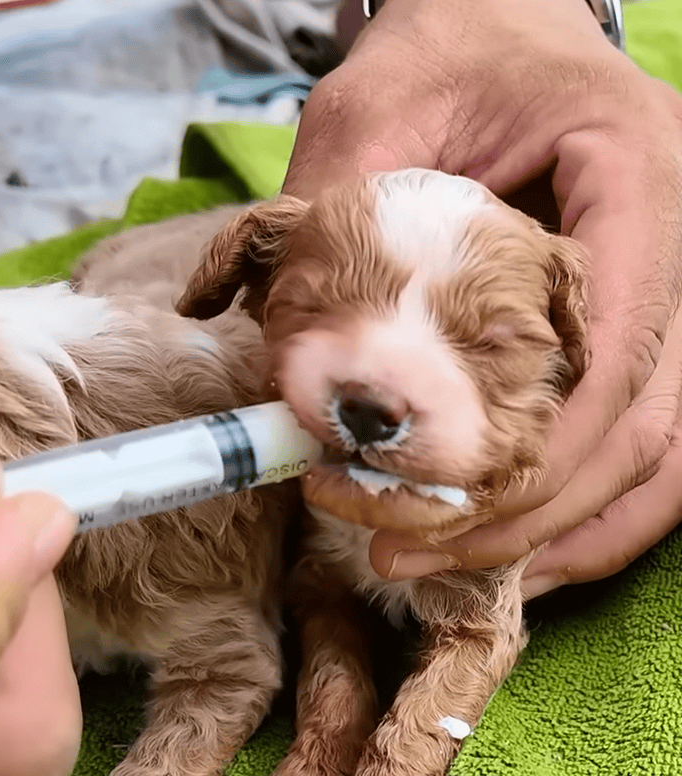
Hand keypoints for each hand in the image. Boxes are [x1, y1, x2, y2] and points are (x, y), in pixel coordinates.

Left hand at [284, 0, 681, 593]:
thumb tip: (287, 363)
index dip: (546, 446)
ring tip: (446, 567)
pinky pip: (645, 450)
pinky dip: (587, 516)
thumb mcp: (378, 105)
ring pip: (654, 455)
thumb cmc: (457, 46)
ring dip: (557, 531)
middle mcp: (677, 249)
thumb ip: (335, 218)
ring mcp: (668, 301)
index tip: (439, 496)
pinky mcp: (637, 338)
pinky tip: (515, 551)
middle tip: (405, 547)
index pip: (621, 343)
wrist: (506, 24)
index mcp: (638, 177)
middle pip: (638, 423)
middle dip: (525, 509)